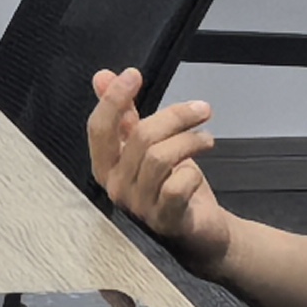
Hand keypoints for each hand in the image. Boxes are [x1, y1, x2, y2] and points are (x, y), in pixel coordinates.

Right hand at [87, 67, 235, 276]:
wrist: (200, 232)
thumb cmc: (171, 187)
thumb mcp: (146, 146)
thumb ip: (123, 114)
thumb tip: (102, 77)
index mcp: (105, 167)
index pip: (100, 128)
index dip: (113, 99)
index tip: (133, 74)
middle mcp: (115, 187)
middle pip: (140, 137)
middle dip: (175, 116)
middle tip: (202, 110)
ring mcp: (138, 207)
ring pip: (160, 157)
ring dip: (190, 141)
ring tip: (207, 139)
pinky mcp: (164, 221)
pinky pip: (176, 187)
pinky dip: (192, 173)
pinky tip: (199, 173)